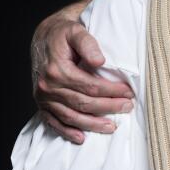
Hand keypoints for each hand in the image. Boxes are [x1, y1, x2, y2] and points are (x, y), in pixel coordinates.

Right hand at [32, 8, 132, 142]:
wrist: (43, 38)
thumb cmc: (63, 34)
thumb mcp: (76, 31)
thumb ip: (88, 43)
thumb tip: (99, 61)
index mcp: (57, 69)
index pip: (90, 86)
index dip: (111, 91)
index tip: (129, 92)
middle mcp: (47, 86)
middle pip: (83, 103)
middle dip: (108, 107)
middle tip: (127, 107)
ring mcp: (43, 97)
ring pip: (71, 116)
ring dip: (92, 124)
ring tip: (112, 126)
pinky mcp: (41, 104)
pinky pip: (53, 122)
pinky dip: (67, 132)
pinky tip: (82, 138)